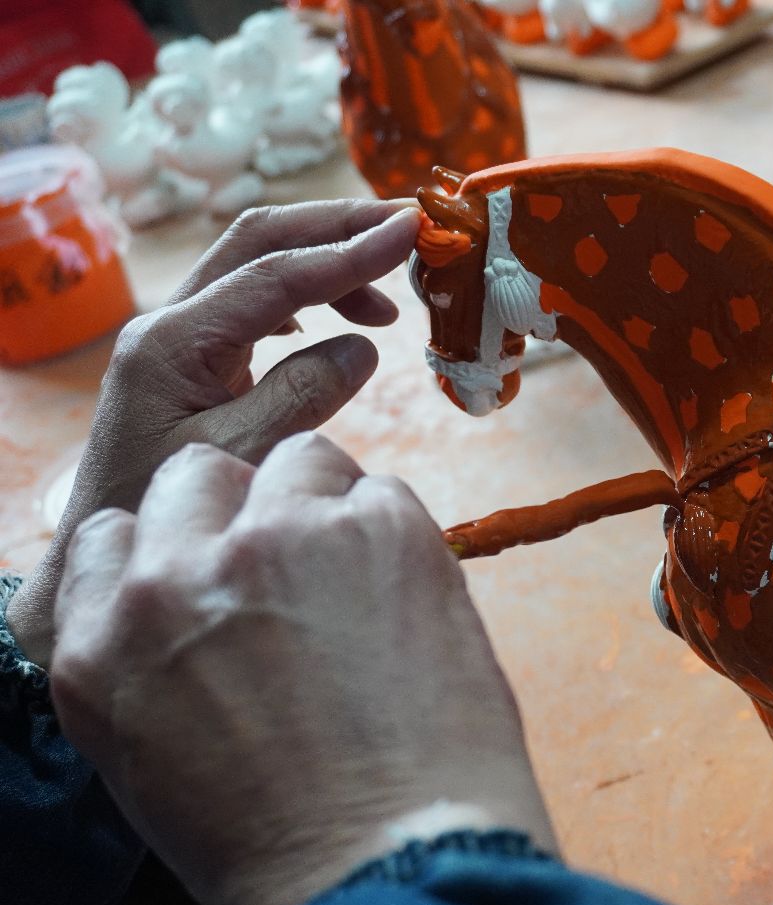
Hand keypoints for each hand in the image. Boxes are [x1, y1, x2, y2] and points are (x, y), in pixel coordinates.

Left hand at [5, 200, 420, 664]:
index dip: (350, 251)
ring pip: (260, 267)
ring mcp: (179, 337)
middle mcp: (171, 323)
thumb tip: (360, 348)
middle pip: (261, 242)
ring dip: (327, 263)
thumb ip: (300, 397)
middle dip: (338, 227)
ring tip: (390, 300)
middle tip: (409, 228)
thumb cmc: (160, 512)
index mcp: (174, 340)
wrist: (99, 549)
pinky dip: (309, 296)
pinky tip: (342, 317)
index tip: (412, 233)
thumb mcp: (239, 459)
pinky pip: (256, 302)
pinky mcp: (193, 358)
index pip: (277, 274)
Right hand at [49, 435, 556, 904]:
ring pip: (296, 462)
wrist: (388, 863)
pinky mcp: (378, 528)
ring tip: (362, 583)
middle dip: (243, 511)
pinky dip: (397, 534)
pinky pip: (382, 490)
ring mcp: (279, 540)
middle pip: (197, 477)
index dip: (176, 551)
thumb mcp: (152, 762)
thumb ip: (147, 662)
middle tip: (298, 570)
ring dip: (325, 506)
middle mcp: (176, 576)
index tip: (218, 577)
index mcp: (102, 641)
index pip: (113, 535)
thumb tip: (185, 608)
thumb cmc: (282, 840)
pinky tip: (410, 601)